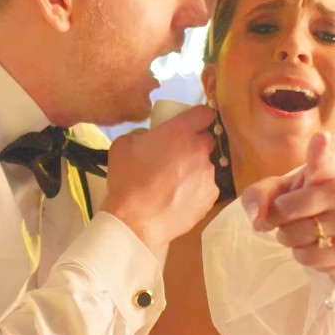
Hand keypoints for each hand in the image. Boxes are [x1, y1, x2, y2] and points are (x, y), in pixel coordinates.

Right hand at [100, 104, 218, 249]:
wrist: (136, 221)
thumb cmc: (127, 180)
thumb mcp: (123, 145)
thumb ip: (142, 134)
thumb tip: (150, 138)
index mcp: (180, 132)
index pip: (204, 113)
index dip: (198, 118)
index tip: (190, 125)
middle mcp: (200, 150)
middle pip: (206, 141)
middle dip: (194, 145)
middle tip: (176, 157)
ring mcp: (208, 175)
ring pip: (205, 166)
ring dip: (194, 170)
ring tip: (174, 185)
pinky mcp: (211, 197)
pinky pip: (206, 188)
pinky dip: (195, 190)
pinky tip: (178, 199)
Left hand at [238, 132, 334, 280]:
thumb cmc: (305, 208)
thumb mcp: (280, 193)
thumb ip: (259, 195)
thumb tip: (257, 217)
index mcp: (326, 172)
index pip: (321, 160)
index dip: (319, 150)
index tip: (320, 137)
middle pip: (285, 208)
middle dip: (274, 217)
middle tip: (281, 218)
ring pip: (293, 234)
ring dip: (287, 238)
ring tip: (302, 232)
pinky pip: (305, 256)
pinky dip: (300, 255)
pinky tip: (314, 247)